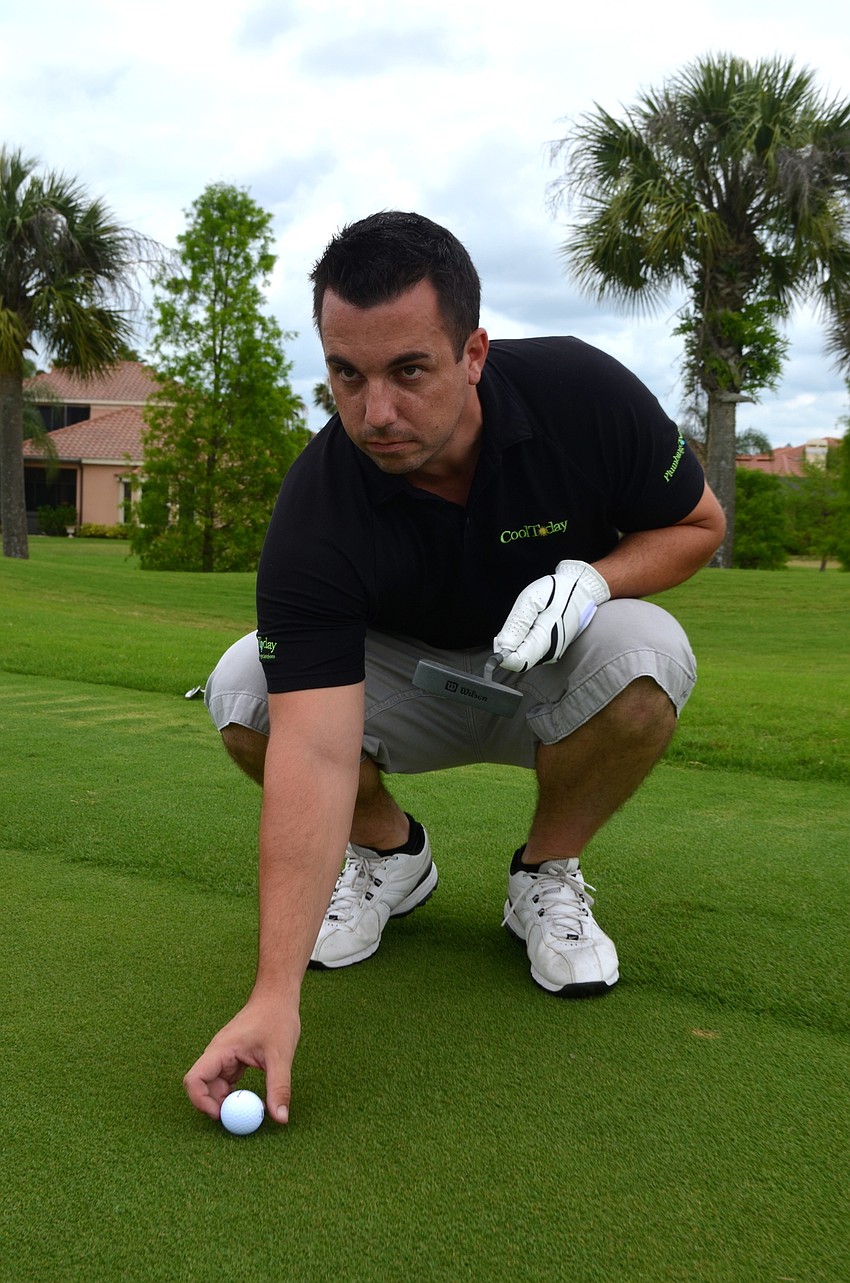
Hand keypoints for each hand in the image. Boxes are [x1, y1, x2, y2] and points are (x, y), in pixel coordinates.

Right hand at [183, 992, 300, 1125]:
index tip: (221, 1115)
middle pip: (203, 1086)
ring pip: (216, 1085)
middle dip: (216, 1105)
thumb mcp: (280, 1055)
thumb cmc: (277, 1018)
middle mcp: (218, 1054)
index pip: (194, 1079)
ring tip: (249, 1107)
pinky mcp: (234, 1059)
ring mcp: (225, 1056)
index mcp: (221, 1050)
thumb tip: (280, 1118)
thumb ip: (279, 1087)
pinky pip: (227, 1081)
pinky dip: (235, 1092)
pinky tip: (251, 1097)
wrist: (278, 996)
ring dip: (227, 1100)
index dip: (200, 1101)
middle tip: (238, 1119)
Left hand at [494, 560, 609, 672]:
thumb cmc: (557, 591)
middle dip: (509, 645)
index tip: (502, 636)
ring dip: (517, 641)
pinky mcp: (552, 649)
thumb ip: (516, 624)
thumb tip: (503, 647)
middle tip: (518, 622)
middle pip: (518, 661)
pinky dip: (525, 640)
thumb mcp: (531, 599)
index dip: (502, 653)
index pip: (516, 663)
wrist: (580, 589)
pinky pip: (530, 651)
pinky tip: (533, 624)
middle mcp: (550, 653)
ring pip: (523, 656)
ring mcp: (552, 652)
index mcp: (545, 641)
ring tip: (529, 620)